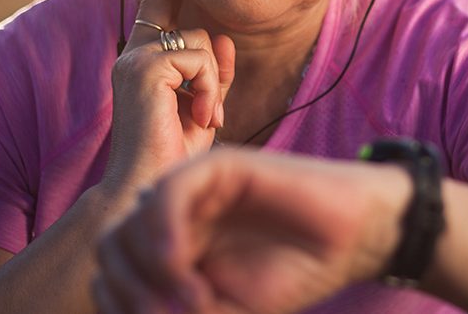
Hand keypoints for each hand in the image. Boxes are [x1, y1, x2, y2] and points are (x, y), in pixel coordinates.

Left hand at [93, 150, 410, 313]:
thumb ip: (175, 307)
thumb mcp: (225, 308)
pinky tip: (186, 270)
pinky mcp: (221, 167)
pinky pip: (167, 193)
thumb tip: (132, 308)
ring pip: (130, 219)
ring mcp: (196, 187)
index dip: (118, 302)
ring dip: (147, 272)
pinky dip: (164, 236)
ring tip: (193, 302)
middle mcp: (177, 211)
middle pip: (110, 244)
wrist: (357, 238)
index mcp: (174, 242)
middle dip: (127, 290)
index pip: (112, 266)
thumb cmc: (296, 272)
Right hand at [103, 0, 236, 193]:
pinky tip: (203, 118)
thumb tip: (225, 39)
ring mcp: (134, 58)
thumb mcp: (202, 107)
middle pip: (194, 29)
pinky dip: (211, 88)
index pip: (156, 7)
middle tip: (212, 111)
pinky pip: (199, 57)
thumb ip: (213, 72)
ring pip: (200, 41)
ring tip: (205, 118)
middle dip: (216, 69)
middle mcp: (132, 54)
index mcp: (140, 61)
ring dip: (215, 83)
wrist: (153, 186)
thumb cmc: (174, 156)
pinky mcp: (144, 67)